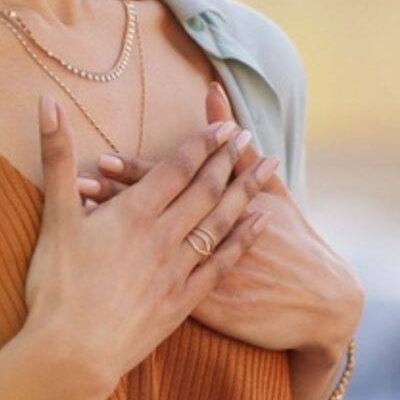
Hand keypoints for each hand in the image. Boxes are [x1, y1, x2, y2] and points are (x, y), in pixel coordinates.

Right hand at [20, 93, 273, 399]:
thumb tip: (46, 101)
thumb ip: (56, 156)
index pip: (176, 168)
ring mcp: (177, 270)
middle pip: (205, 190)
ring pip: (221, 222)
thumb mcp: (54, 216)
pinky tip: (263, 223)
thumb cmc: (57, 287)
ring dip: (247, 190)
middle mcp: (163, 236)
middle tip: (250, 136)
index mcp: (134, 213)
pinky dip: (245, 239)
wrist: (72, 355)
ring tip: (268, 167)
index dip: (201, 144)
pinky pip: (223, 263)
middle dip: (229, 159)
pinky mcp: (184, 301)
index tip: (224, 125)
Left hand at [76, 81, 363, 358]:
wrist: (320, 302)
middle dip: (114, 200)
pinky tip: (99, 270)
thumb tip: (213, 91)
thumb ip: (238, 146)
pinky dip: (129, 277)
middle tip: (78, 184)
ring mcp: (201, 276)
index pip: (170, 185)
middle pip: (153, 215)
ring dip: (113, 236)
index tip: (102, 157)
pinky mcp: (201, 309)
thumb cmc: (294, 240)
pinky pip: (156, 290)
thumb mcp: (272, 191)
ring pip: (146, 251)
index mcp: (220, 209)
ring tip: (81, 219)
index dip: (135, 173)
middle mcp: (205, 240)